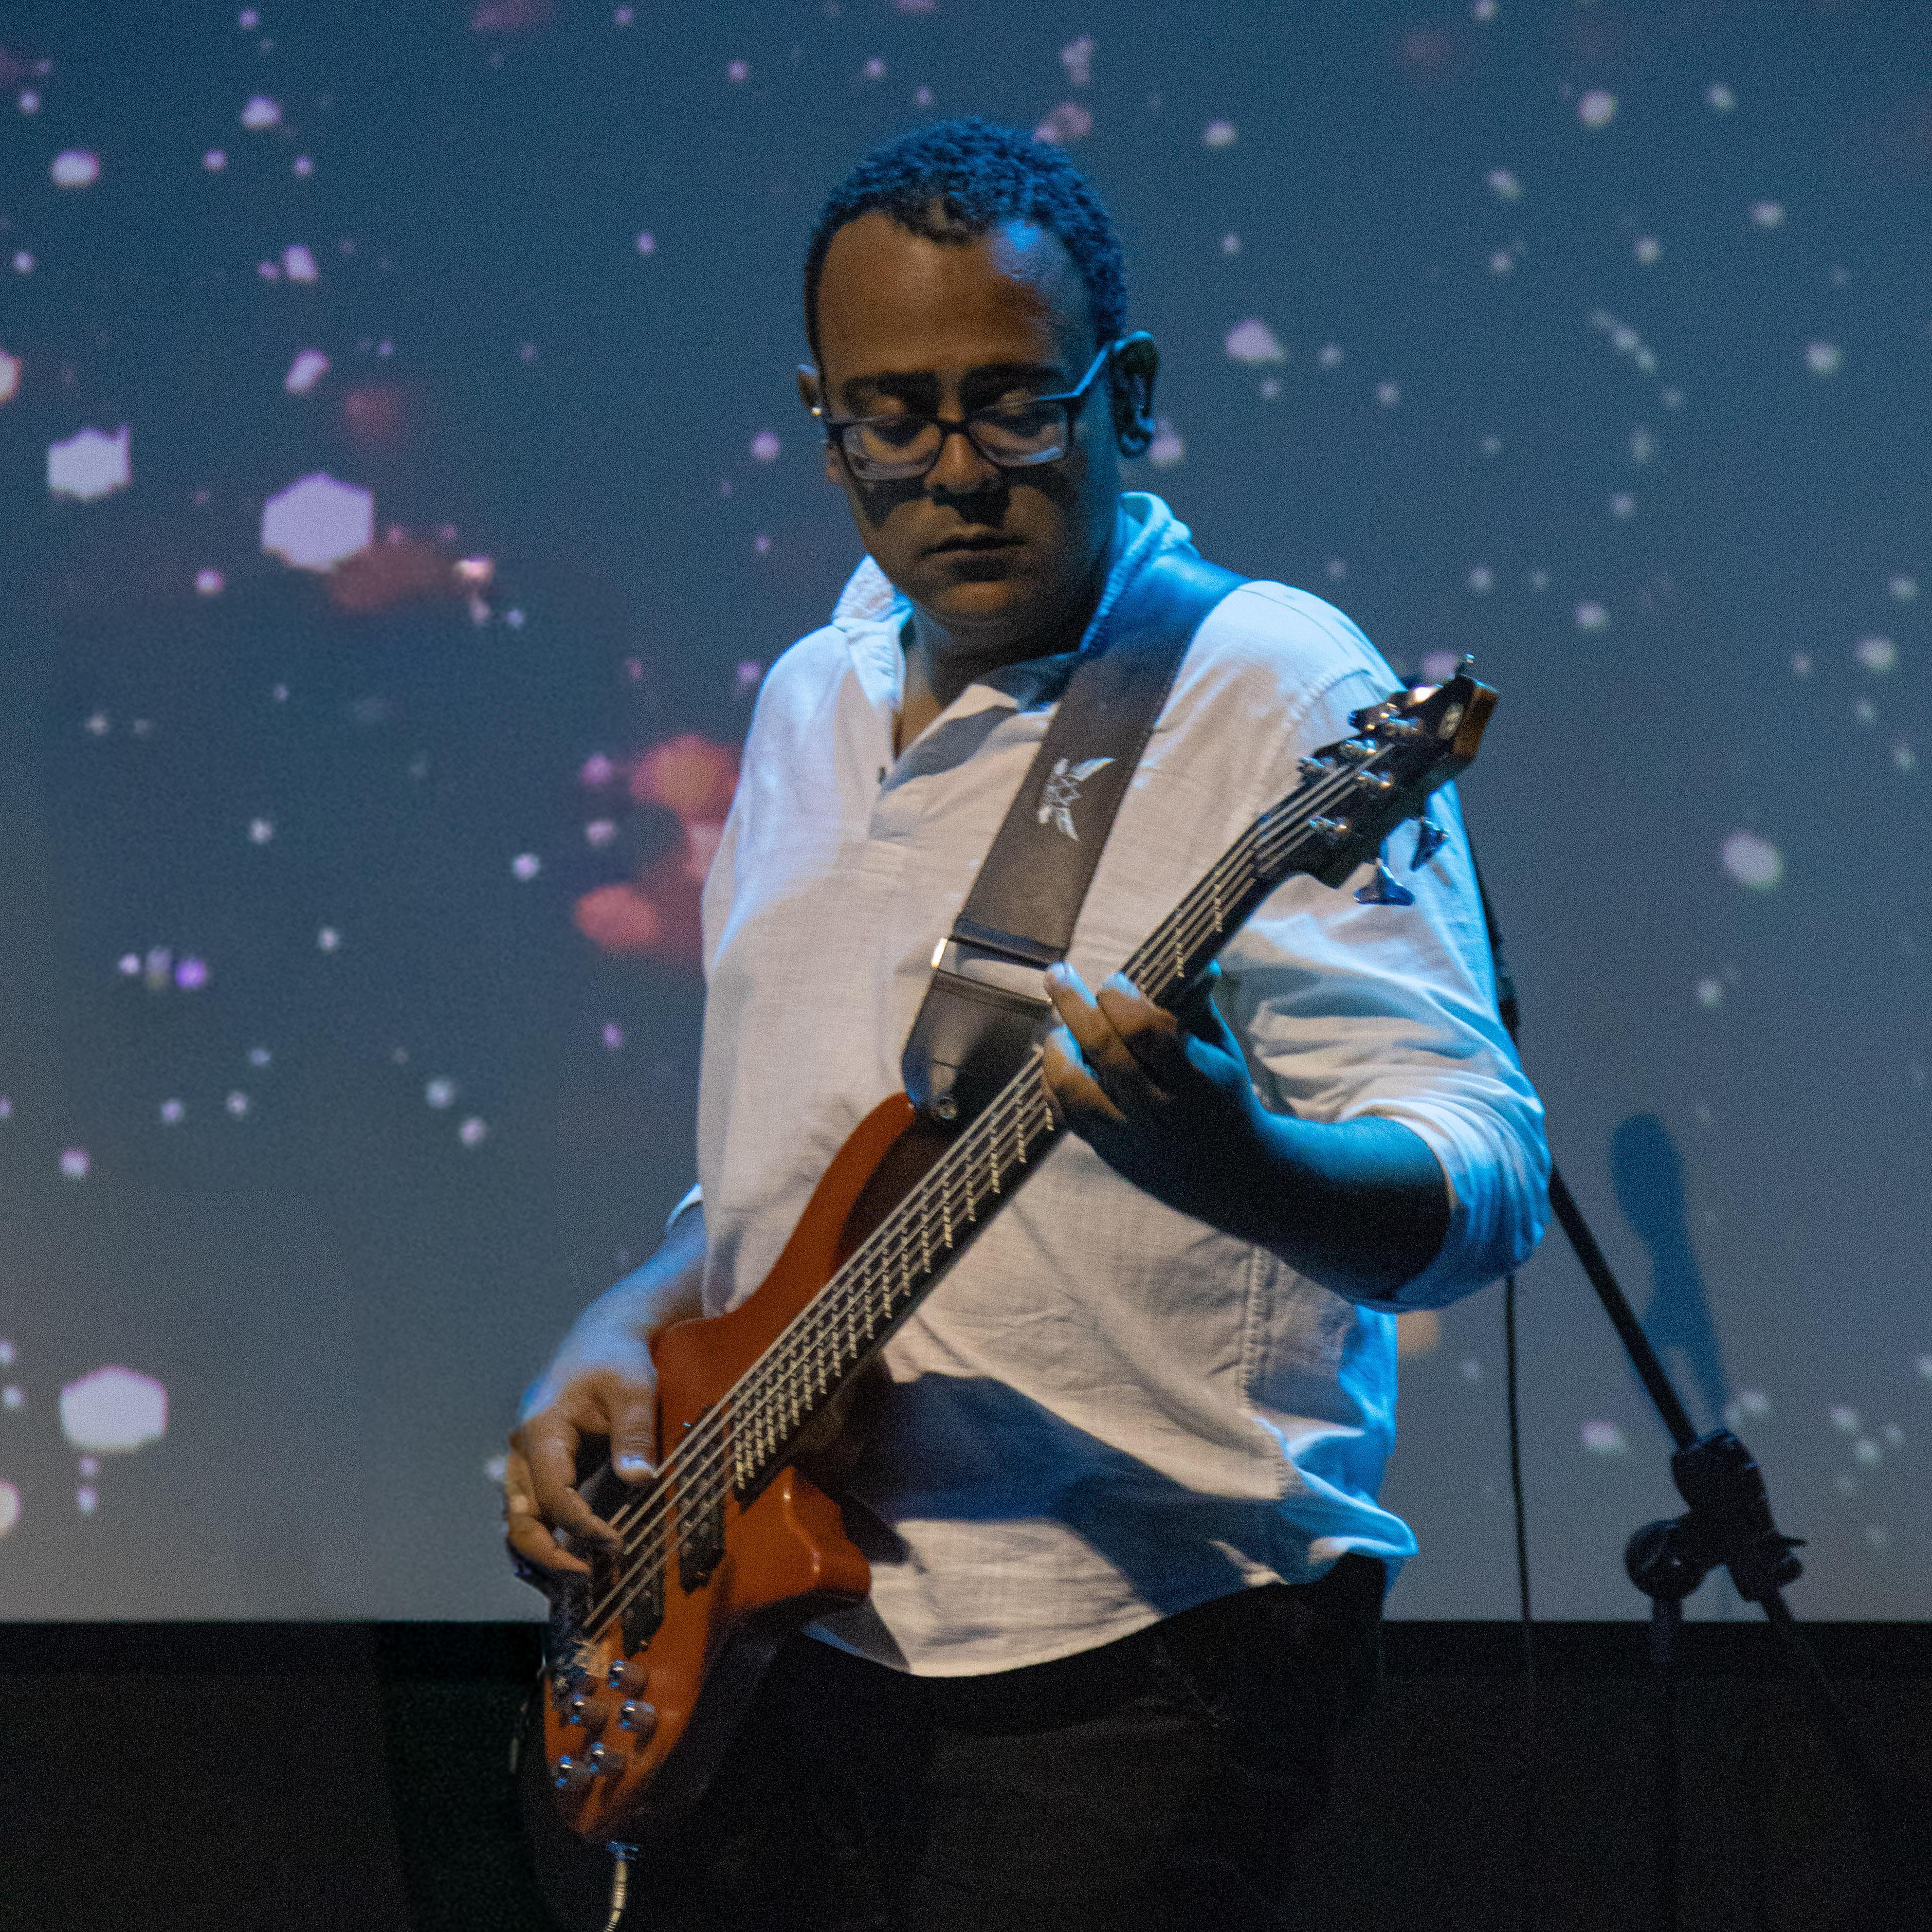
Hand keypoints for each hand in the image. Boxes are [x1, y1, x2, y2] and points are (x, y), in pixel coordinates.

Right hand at [504, 1327, 660, 1580]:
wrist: (605, 1336)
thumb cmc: (620, 1358)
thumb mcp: (634, 1387)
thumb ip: (634, 1434)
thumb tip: (640, 1482)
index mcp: (541, 1429)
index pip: (553, 1495)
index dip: (582, 1525)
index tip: (617, 1543)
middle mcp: (523, 1450)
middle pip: (519, 1517)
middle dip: (548, 1554)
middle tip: (588, 1575)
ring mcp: (527, 1461)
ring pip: (517, 1521)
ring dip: (539, 1555)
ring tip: (575, 1581)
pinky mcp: (541, 1468)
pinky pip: (530, 1513)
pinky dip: (542, 1540)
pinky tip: (566, 1564)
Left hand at [1039, 960, 1272, 1239]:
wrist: (1229, 1174)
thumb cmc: (1223, 1097)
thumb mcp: (1224, 1054)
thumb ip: (1200, 1009)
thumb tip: (1197, 962)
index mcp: (1196, 1081)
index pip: (1147, 1031)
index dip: (1124, 998)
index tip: (1116, 980)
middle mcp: (1158, 1110)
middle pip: (1103, 1048)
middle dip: (1074, 1003)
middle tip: (1059, 973)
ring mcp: (1127, 1134)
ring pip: (1073, 1085)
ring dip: (1057, 1046)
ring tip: (1059, 1028)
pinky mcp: (1105, 1150)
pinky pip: (1063, 1113)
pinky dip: (1052, 1081)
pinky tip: (1060, 1060)